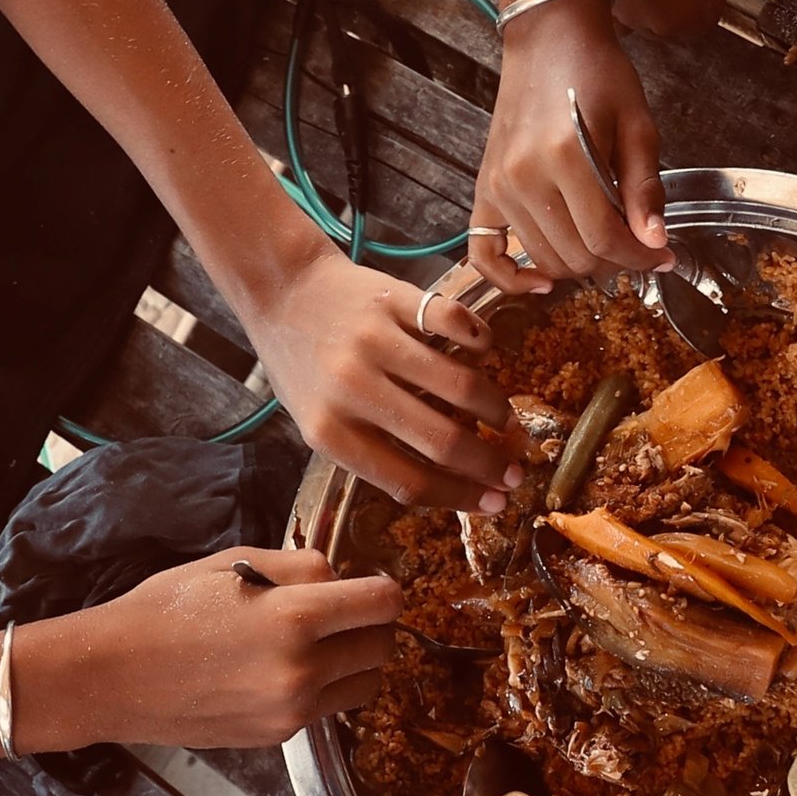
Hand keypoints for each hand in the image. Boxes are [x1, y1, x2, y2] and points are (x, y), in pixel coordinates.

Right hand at [48, 548, 401, 749]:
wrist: (111, 677)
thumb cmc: (165, 609)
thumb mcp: (234, 563)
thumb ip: (302, 567)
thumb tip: (343, 577)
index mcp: (295, 618)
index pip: (384, 602)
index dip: (382, 588)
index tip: (368, 585)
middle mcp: (303, 669)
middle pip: (384, 645)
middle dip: (371, 623)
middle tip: (341, 611)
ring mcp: (292, 710)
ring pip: (367, 683)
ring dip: (356, 660)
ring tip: (319, 642)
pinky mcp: (279, 736)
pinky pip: (329, 708)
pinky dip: (325, 688)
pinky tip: (286, 669)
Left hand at [243, 248, 519, 512]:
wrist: (281, 292)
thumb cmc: (302, 366)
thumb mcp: (319, 422)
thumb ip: (373, 451)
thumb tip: (450, 484)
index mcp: (331, 432)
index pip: (409, 481)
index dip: (461, 497)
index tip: (495, 503)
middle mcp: (353, 390)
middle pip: (442, 441)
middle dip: (490, 464)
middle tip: (515, 470)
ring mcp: (375, 342)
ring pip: (460, 385)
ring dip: (495, 408)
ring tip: (504, 419)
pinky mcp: (393, 300)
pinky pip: (455, 323)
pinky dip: (480, 341)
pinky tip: (483, 353)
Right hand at [470, 0, 670, 288]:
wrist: (549, 40)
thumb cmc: (599, 75)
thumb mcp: (638, 125)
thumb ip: (644, 189)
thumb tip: (655, 245)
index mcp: (566, 156)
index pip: (605, 239)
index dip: (641, 259)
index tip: (664, 258)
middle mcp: (524, 176)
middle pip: (575, 257)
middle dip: (616, 263)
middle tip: (641, 250)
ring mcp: (499, 186)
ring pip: (544, 260)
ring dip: (580, 266)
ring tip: (606, 246)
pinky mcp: (485, 188)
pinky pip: (484, 252)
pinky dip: (510, 277)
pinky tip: (541, 283)